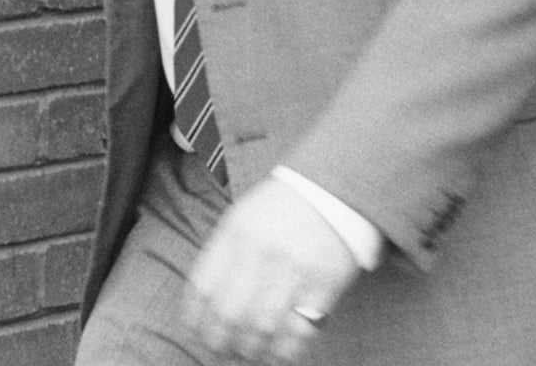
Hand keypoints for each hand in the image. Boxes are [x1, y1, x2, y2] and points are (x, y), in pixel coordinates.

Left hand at [184, 176, 362, 363]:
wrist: (340, 186)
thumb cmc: (285, 206)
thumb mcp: (244, 216)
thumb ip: (222, 255)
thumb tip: (201, 308)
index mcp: (239, 231)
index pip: (203, 288)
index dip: (195, 321)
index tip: (197, 334)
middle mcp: (264, 250)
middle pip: (229, 314)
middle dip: (220, 342)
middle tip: (221, 350)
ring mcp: (297, 268)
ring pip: (261, 328)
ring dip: (249, 350)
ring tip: (247, 353)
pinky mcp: (326, 283)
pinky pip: (300, 330)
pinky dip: (283, 350)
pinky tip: (276, 352)